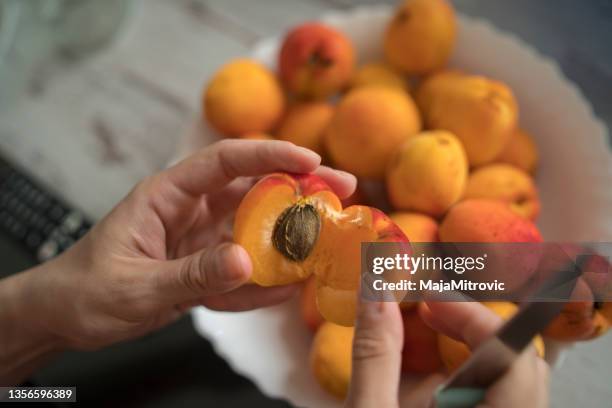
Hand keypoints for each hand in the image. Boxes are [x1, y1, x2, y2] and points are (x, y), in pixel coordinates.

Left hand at [11, 140, 355, 351]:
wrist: (66, 315)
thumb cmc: (87, 289)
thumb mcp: (137, 284)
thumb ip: (192, 273)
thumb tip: (247, 261)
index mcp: (168, 195)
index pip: (225, 162)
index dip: (269, 155)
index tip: (311, 162)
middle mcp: (190, 210)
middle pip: (252, 190)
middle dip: (298, 187)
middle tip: (342, 190)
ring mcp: (200, 240)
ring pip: (254, 229)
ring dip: (291, 234)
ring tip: (330, 240)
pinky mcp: (204, 268)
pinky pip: (243, 271)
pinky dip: (267, 279)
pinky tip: (293, 286)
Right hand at [345, 301, 548, 407]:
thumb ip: (374, 355)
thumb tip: (376, 294)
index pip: (513, 357)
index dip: (474, 317)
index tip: (427, 304)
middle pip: (521, 364)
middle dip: (472, 328)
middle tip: (425, 315)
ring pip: (515, 381)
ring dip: (471, 350)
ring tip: (424, 343)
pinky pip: (501, 398)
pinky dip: (468, 376)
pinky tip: (429, 383)